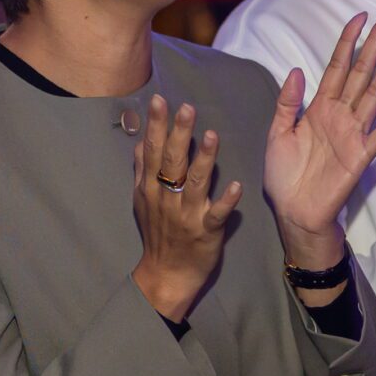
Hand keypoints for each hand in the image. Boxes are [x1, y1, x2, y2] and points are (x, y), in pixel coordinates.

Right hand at [132, 97, 243, 323]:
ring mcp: (187, 215)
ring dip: (204, 159)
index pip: (153, 151)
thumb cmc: (157, 234)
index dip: (156, 125)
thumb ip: (141, 171)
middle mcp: (166, 198)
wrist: (166, 275)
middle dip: (179, 134)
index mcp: (151, 188)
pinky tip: (235, 185)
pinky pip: (217, 214)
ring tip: (212, 135)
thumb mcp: (141, 201)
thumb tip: (140, 142)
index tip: (160, 100)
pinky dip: (226, 200)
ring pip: (195, 183)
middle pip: (173, 161)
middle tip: (187, 107)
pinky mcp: (207, 231)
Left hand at [265, 13, 375, 270]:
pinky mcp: (362, 154)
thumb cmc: (284, 175)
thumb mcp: (277, 133)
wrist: (293, 212)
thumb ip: (287, 102)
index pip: (336, 67)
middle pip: (360, 73)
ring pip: (374, 94)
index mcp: (318, 107)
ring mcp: (353, 133)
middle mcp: (339, 115)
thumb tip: (296, 69)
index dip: (347, 42)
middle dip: (373, 45)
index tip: (359, 18)